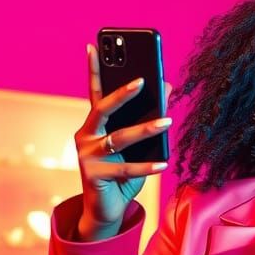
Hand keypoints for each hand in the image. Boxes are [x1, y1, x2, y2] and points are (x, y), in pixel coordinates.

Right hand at [74, 43, 171, 240]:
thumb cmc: (122, 174)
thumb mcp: (138, 146)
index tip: (93, 45)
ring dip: (145, 129)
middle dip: (122, 94)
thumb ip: (148, 117)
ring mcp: (87, 156)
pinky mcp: (94, 176)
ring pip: (119, 138)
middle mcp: (86, 136)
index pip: (94, 92)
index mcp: (95, 125)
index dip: (93, 70)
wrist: (107, 210)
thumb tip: (168, 86)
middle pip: (103, 109)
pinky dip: (146, 166)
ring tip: (167, 121)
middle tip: (142, 81)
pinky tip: (163, 164)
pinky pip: (125, 169)